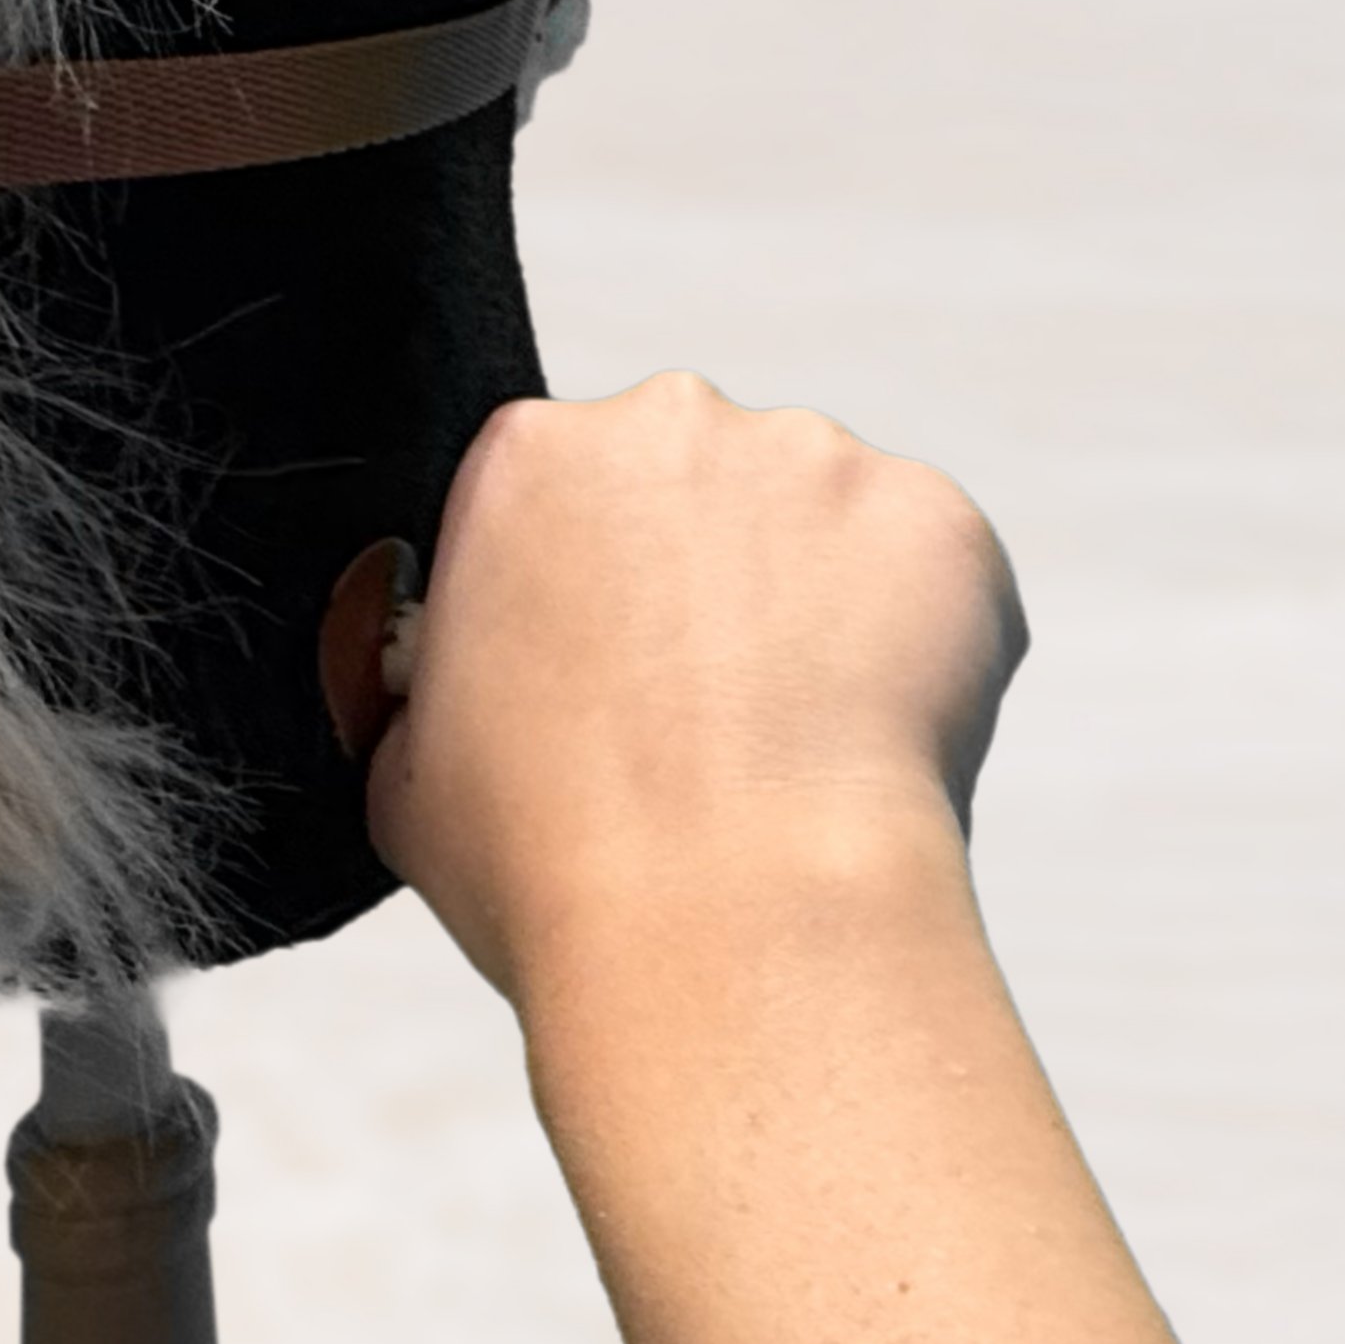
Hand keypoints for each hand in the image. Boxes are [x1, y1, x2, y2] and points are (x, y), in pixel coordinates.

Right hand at [370, 378, 1027, 1009]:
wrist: (732, 919)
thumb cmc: (559, 864)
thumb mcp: (406, 769)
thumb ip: (439, 686)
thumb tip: (465, 693)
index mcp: (531, 457)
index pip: (569, 491)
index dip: (597, 589)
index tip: (618, 673)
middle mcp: (675, 424)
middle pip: (703, 485)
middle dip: (713, 578)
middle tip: (715, 713)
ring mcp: (819, 462)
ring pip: (828, 522)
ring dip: (823, 607)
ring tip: (797, 745)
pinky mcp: (938, 520)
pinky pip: (934, 570)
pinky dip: (926, 644)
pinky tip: (876, 741)